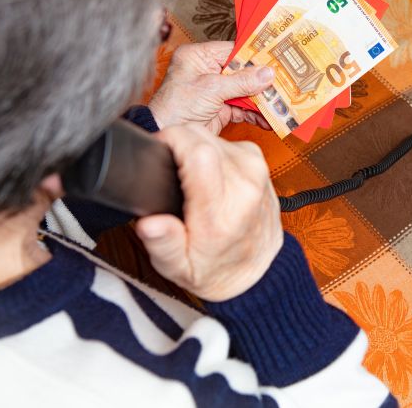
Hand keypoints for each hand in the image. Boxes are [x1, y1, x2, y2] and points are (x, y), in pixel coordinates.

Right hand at [134, 124, 282, 301]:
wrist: (256, 273)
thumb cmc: (214, 268)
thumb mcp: (178, 267)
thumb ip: (163, 245)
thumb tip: (150, 224)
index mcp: (221, 209)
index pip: (198, 151)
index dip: (172, 139)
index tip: (158, 149)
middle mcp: (244, 184)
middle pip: (202, 138)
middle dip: (179, 144)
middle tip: (170, 171)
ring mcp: (256, 172)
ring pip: (214, 138)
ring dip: (196, 149)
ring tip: (190, 178)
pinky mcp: (261, 165)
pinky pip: (228, 144)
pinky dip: (213, 153)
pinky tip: (209, 175)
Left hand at [148, 41, 273, 133]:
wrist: (164, 134)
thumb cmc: (174, 108)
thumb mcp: (211, 89)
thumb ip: (241, 81)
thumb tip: (266, 73)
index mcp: (198, 57)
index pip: (234, 51)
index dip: (255, 57)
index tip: (275, 60)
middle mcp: (206, 71)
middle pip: (243, 72)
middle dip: (262, 82)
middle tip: (282, 84)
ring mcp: (214, 90)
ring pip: (246, 91)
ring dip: (262, 99)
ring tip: (279, 104)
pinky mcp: (219, 108)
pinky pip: (243, 108)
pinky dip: (256, 114)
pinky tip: (268, 118)